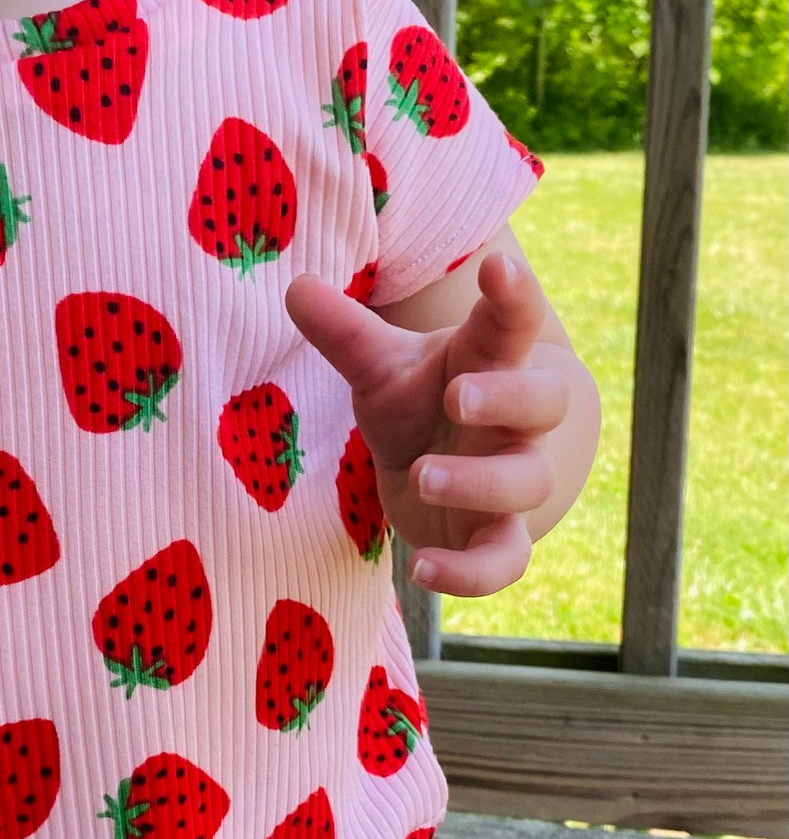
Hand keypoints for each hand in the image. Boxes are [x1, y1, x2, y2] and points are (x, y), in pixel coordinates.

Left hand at [286, 253, 568, 596]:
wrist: (446, 475)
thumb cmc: (420, 404)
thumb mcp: (380, 368)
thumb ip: (343, 333)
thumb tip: (295, 286)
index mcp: (490, 362)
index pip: (514, 321)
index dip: (514, 294)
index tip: (499, 265)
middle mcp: (516, 421)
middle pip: (543, 400)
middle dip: (508, 398)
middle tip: (460, 397)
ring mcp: (514, 479)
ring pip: (526, 481)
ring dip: (477, 482)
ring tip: (423, 476)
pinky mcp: (497, 537)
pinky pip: (503, 561)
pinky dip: (467, 573)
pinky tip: (421, 569)